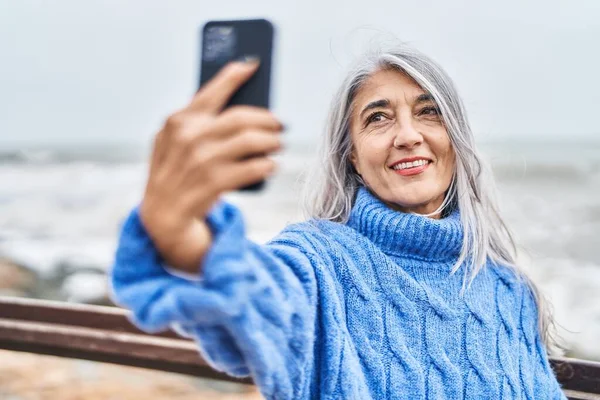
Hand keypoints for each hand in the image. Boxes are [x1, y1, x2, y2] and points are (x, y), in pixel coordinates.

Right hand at [139, 59, 282, 273]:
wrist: (162, 215)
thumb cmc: (176, 172)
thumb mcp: (175, 142)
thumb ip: (198, 122)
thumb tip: (243, 107)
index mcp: (179, 120)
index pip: (212, 90)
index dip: (235, 75)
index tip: (254, 64)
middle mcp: (188, 136)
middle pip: (241, 117)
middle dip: (268, 119)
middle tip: (279, 125)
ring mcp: (200, 160)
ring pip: (251, 141)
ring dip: (272, 141)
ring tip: (278, 144)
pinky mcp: (212, 183)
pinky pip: (252, 168)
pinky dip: (267, 165)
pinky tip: (272, 165)